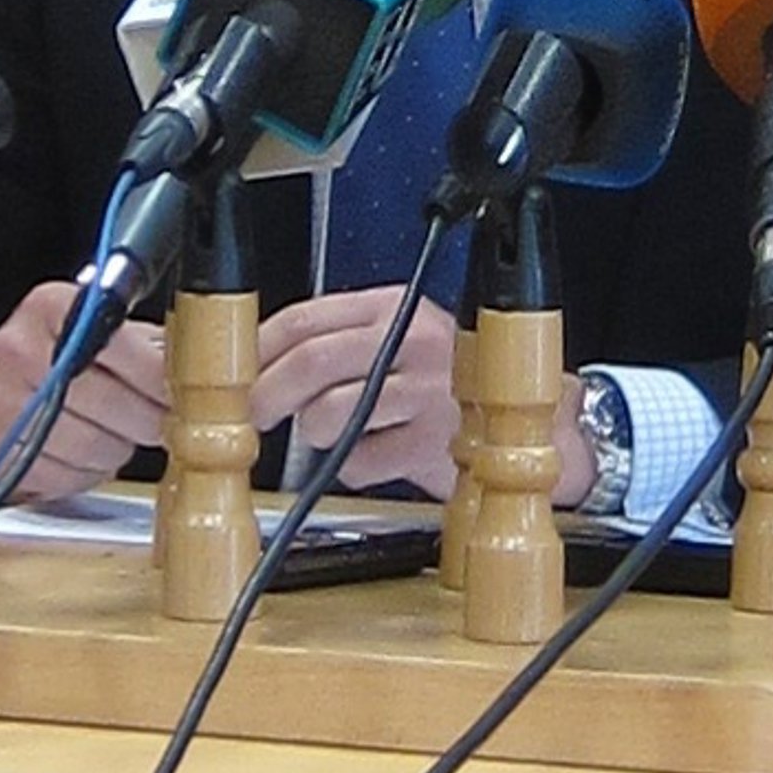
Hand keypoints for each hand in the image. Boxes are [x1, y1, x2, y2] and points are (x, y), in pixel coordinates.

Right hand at [0, 279, 169, 503]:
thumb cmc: (51, 356)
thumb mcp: (96, 329)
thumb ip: (148, 343)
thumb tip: (209, 360)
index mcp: (52, 307)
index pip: (126, 348)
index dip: (161, 381)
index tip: (180, 395)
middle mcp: (18, 348)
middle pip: (110, 403)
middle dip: (146, 421)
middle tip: (157, 422)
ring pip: (88, 446)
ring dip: (115, 449)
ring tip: (114, 435)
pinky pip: (58, 476)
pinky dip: (81, 474)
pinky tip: (82, 454)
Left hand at [251, 286, 461, 498]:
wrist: (533, 419)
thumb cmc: (451, 379)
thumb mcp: (400, 336)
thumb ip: (341, 340)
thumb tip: (260, 365)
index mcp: (392, 306)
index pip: (304, 317)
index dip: (259, 348)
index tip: (239, 373)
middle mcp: (411, 341)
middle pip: (311, 360)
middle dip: (267, 392)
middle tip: (254, 413)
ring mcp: (426, 391)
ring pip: (332, 411)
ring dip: (313, 430)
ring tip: (327, 432)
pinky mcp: (433, 442)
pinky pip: (362, 460)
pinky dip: (352, 465)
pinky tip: (371, 453)